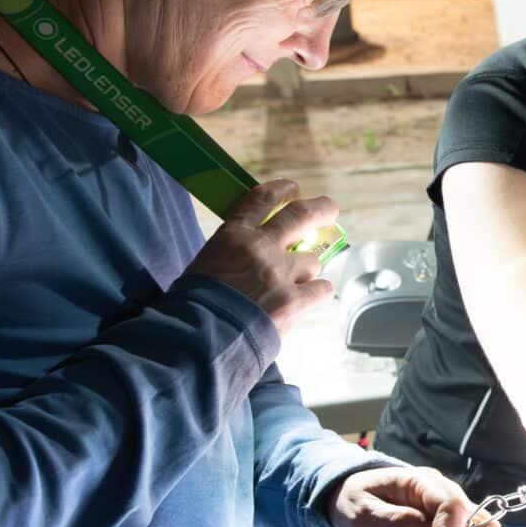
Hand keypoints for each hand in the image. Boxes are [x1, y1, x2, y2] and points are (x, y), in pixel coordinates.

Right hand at [186, 179, 338, 331]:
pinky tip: (309, 298)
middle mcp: (261, 247)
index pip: (262, 199)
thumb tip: (255, 256)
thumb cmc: (196, 304)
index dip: (281, 190)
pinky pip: (322, 289)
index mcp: (234, 235)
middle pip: (301, 215)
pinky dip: (318, 292)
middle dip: (321, 208)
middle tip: (329, 209)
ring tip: (294, 285)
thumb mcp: (207, 264)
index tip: (292, 188)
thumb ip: (235, 254)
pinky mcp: (295, 300)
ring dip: (306, 270)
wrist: (202, 338)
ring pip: (312, 260)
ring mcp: (281, 273)